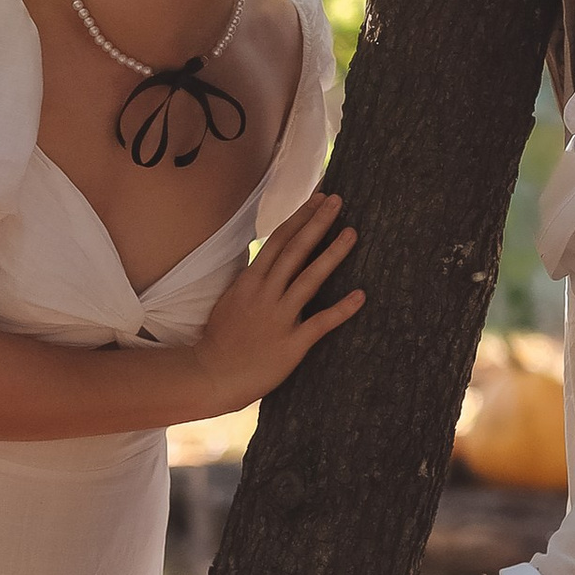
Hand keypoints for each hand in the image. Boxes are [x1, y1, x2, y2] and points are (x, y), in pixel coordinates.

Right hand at [186, 193, 361, 411]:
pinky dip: (342, 309)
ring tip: (352, 233)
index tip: (317, 199)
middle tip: (337, 201)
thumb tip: (268, 260)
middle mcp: (265, 294)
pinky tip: (361, 295)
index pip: (278, 241)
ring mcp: (279, 318)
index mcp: (250, 281)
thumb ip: (252, 280)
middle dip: (317, 223)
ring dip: (332, 254)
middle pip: (295, 251)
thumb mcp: (230, 300)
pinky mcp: (292, 343)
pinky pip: (321, 323)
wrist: (213, 375)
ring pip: (309, 279)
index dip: (300, 218)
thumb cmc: (221, 340)